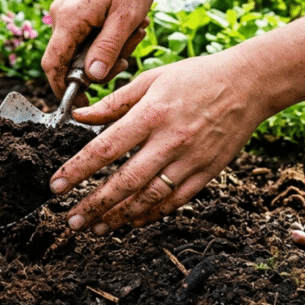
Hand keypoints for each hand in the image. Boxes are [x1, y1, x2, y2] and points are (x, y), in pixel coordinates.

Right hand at [42, 0, 156, 99]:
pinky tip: (126, 26)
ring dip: (107, 49)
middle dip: (98, 66)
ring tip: (135, 33)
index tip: (80, 103)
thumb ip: (107, 49)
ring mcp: (66, 10)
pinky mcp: (75, 8)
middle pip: (69, 59)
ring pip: (80, 47)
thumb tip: (92, 78)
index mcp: (68, 19)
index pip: (53, 64)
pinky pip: (85, 34)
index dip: (61, 88)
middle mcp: (60, 15)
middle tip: (128, 59)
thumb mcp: (126, 19)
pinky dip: (105, 37)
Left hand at [49, 49, 272, 233]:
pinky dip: (151, 214)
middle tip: (71, 220)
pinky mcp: (206, 173)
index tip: (56, 186)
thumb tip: (79, 116)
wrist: (249, 84)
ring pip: (149, 198)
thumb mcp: (151, 80)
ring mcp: (190, 160)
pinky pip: (175, 201)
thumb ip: (114, 102)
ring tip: (96, 227)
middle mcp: (169, 141)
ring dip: (119, 216)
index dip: (78, 170)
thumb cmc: (196, 77)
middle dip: (94, 204)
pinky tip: (132, 221)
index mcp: (151, 115)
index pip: (105, 148)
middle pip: (125, 182)